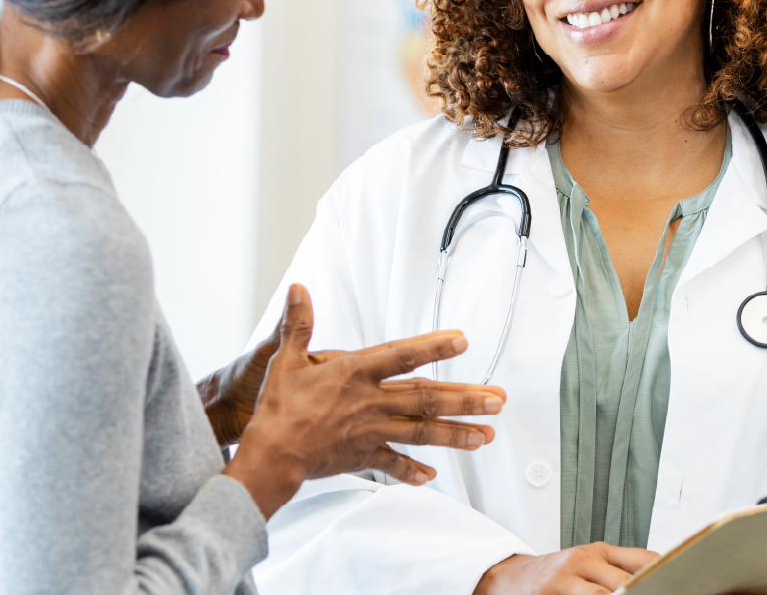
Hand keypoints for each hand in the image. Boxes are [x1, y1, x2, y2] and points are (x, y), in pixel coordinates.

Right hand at [224, 284, 505, 517]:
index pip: (401, 355)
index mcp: (355, 374)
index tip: (462, 341)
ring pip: (421, 433)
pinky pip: (392, 464)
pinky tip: (433, 476)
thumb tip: (297, 289)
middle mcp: (370, 402)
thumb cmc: (277, 408)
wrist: (269, 456)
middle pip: (426, 399)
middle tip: (497, 401)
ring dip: (456, 434)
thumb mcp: (285, 360)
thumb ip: (297, 324)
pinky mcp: (362, 456)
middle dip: (465, 399)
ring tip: (486, 436)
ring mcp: (370, 432)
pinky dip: (411, 470)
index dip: (432, 347)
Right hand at [474, 545, 658, 594]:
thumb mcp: (588, 562)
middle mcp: (582, 561)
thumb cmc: (556, 574)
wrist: (508, 578)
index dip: (665, 574)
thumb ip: (619, 567)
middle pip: (625, 583)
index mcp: (598, 551)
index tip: (681, 585)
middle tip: (665, 594)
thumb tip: (660, 573)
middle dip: (644, 593)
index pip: (643, 559)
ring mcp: (563, 581)